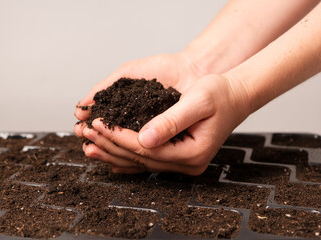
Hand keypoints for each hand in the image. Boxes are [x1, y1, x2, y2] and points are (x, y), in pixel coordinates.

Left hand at [76, 74, 250, 174]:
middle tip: (85, 132)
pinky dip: (126, 157)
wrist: (235, 96)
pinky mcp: (177, 156)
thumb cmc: (219, 94)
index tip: (97, 123)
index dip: (118, 136)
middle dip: (110, 144)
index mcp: (193, 153)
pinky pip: (147, 161)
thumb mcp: (198, 102)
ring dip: (113, 152)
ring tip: (89, 144)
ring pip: (140, 162)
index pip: (146, 148)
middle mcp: (187, 164)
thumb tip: (143, 138)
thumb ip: (171, 121)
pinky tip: (109, 155)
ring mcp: (182, 163)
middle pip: (140, 158)